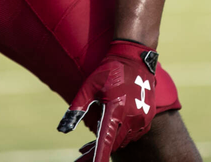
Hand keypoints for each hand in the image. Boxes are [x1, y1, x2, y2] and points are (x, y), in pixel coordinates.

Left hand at [57, 40, 158, 161]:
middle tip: (81, 154)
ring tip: (94, 141)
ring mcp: (142, 119)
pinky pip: (133, 134)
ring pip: (123, 140)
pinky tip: (113, 129)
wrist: (134, 58)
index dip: (98, 157)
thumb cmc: (109, 70)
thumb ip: (77, 108)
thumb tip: (63, 129)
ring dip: (111, 143)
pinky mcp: (147, 118)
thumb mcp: (89, 86)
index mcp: (116, 110)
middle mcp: (131, 117)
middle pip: (114, 144)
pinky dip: (122, 136)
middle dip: (99, 151)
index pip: (106, 141)